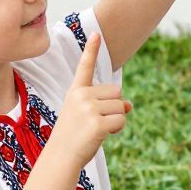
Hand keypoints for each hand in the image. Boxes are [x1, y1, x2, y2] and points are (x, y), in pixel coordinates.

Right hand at [48, 31, 130, 168]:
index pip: (85, 67)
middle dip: (114, 106)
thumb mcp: (87, 115)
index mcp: (76, 91)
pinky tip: (102, 135)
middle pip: (117, 91)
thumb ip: (106, 105)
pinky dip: (117, 129)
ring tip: (96, 129)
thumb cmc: (74, 136)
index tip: (97, 33)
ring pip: (121, 106)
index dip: (91, 49)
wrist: (61, 157)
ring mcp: (89, 109)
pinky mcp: (97, 123)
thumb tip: (129, 105)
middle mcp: (81, 96)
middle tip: (97, 121)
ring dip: (116, 120)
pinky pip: (121, 120)